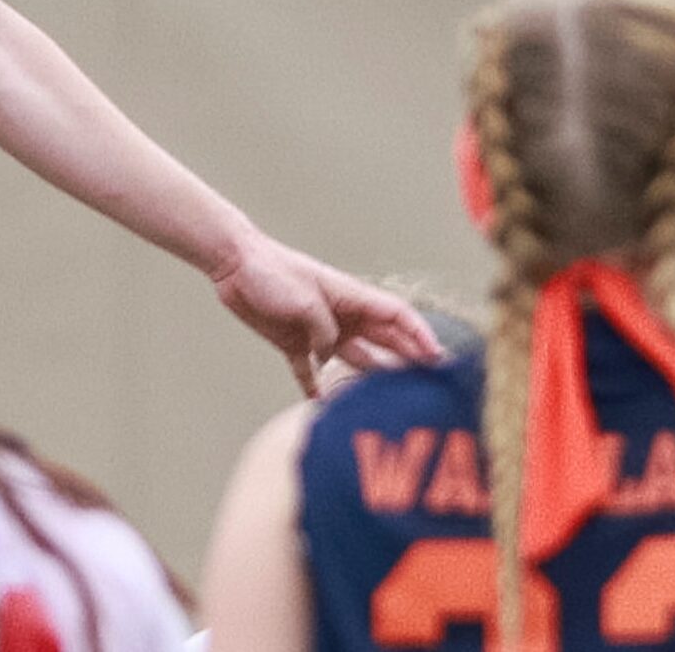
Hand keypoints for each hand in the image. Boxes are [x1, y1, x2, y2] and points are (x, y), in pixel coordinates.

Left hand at [210, 232, 443, 394]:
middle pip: (385, 342)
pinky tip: (326, 409)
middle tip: (429, 388)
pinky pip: (311, 372)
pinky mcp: (293, 343)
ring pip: (355, 360)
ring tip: (389, 405)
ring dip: (370, 380)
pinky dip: (319, 389)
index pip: (398, 317)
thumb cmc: (273, 271)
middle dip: (408, 362)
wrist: (235, 264)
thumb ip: (324, 332)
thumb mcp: (305, 301)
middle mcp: (342, 317)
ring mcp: (319, 332)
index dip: (421, 336)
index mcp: (352, 298)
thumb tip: (329, 358)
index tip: (440, 359)